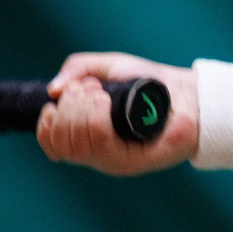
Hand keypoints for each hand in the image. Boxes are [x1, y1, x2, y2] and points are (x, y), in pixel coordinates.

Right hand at [40, 51, 199, 174]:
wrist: (184, 92)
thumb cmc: (147, 82)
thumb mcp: (107, 68)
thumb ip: (77, 70)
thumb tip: (53, 91)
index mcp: (88, 137)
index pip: (51, 144)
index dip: (49, 119)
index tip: (66, 94)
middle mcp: (97, 153)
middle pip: (60, 142)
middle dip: (68, 107)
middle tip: (90, 88)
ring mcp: (113, 161)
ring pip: (77, 143)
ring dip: (80, 110)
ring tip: (99, 93)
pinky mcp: (132, 163)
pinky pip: (100, 143)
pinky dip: (95, 116)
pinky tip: (104, 100)